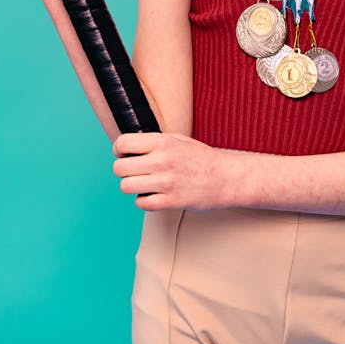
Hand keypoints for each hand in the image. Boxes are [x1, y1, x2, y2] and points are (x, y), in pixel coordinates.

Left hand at [112, 132, 228, 210]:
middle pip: (119, 168)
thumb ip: (153, 142)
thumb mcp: (177, 139)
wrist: (225, 177)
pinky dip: (143, 201)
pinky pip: (141, 203)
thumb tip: (127, 146)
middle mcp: (162, 161)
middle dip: (122, 170)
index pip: (123, 143)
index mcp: (162, 142)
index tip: (124, 154)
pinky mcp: (171, 201)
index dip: (119, 149)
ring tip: (142, 184)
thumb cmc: (200, 158)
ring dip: (131, 186)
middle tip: (133, 171)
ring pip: (126, 187)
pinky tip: (153, 195)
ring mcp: (166, 182)